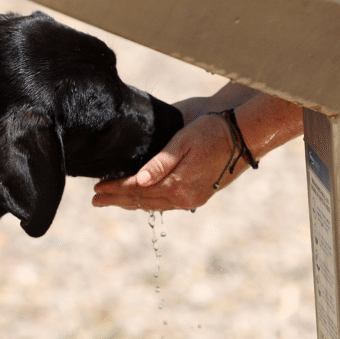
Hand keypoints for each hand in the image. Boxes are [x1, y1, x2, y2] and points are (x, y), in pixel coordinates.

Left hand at [92, 111, 244, 211]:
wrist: (243, 138)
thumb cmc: (211, 132)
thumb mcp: (183, 142)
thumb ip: (160, 163)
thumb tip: (139, 181)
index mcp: (178, 185)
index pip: (137, 190)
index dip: (115, 189)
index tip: (97, 188)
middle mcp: (184, 198)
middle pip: (143, 202)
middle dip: (118, 200)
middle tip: (96, 200)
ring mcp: (192, 200)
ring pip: (154, 205)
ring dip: (132, 203)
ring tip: (113, 201)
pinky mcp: (198, 197)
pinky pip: (167, 203)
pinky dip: (149, 202)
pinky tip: (141, 199)